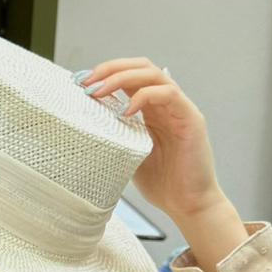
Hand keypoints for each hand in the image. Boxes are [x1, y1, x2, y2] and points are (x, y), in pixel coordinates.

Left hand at [82, 56, 222, 217]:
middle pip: (141, 67)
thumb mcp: (127, 153)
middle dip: (111, 69)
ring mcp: (180, 109)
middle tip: (86, 81)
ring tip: (99, 90)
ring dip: (122, 77)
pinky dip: (145, 96)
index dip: (105, 73)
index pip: (130, 76)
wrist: (187, 205)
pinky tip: (126, 110)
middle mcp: (166, 104)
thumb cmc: (160, 183)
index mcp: (151, 109)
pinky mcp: (191, 118)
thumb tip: (84, 123)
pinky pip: (169, 94)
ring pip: (154, 74)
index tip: (80, 82)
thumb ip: (114, 134)